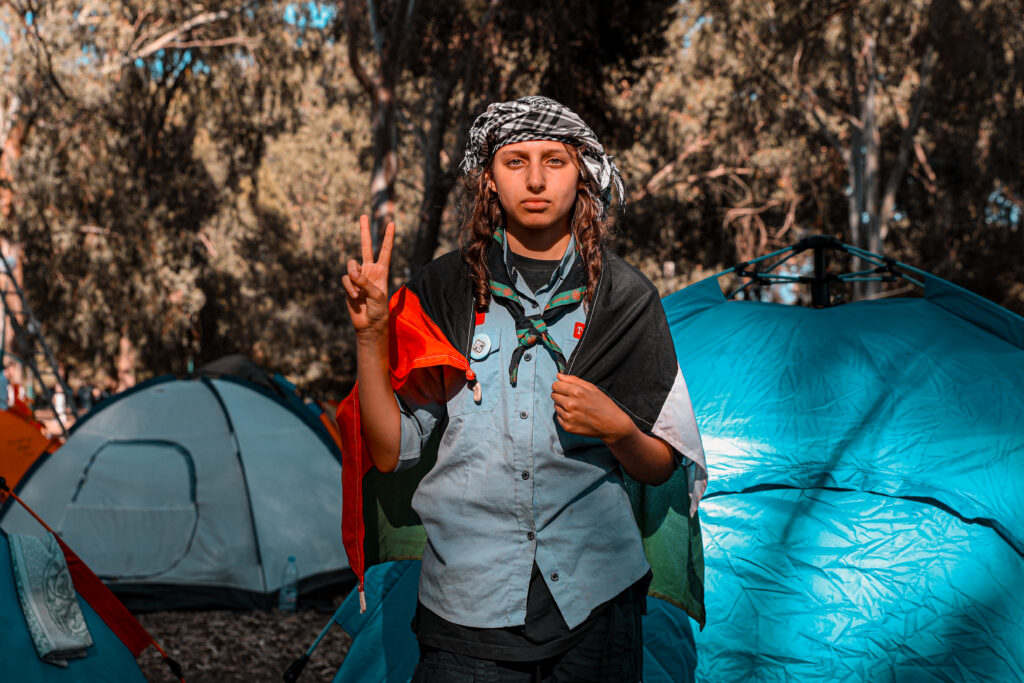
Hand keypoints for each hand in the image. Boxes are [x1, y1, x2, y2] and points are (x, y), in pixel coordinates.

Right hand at [341, 215, 394, 338]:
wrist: (369, 324)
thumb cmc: (378, 310)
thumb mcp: (376, 295)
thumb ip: (365, 281)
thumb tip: (351, 272)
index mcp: (381, 271)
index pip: (385, 250)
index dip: (388, 237)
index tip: (392, 223)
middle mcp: (370, 270)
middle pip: (366, 246)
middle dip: (365, 231)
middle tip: (363, 215)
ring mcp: (358, 276)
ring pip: (351, 265)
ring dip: (354, 278)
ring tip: (358, 292)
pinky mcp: (349, 284)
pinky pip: (346, 279)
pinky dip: (349, 287)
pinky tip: (355, 297)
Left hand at [551, 373, 634, 443]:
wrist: (612, 425)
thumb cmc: (604, 405)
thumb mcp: (592, 388)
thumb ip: (574, 380)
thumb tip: (558, 375)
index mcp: (576, 392)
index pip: (556, 385)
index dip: (560, 385)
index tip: (566, 388)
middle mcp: (570, 404)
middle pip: (554, 395)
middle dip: (561, 395)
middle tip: (572, 398)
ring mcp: (568, 417)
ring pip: (555, 406)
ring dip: (562, 405)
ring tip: (575, 408)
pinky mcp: (567, 427)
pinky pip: (558, 417)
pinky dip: (564, 415)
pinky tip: (575, 415)